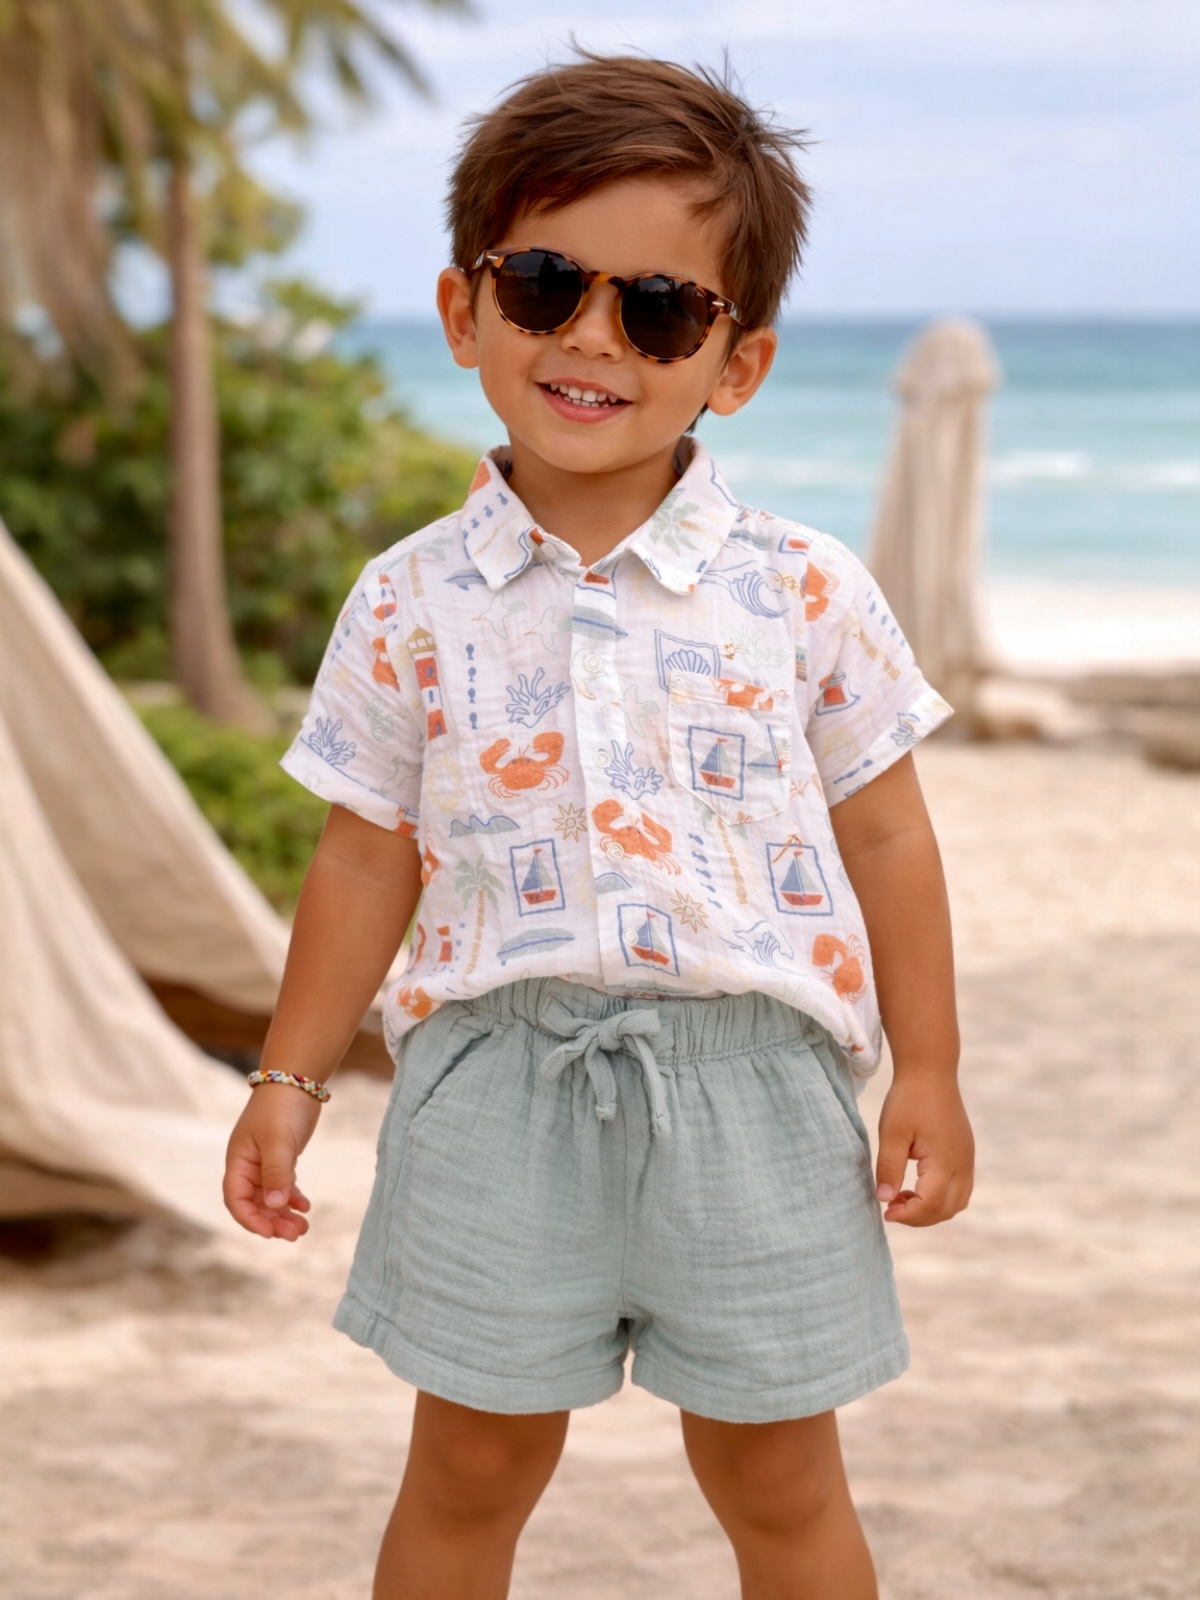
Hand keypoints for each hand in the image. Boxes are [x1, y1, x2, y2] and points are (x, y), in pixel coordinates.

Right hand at [223, 1085, 322, 1240]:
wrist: (296, 1080)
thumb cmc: (281, 1107)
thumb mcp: (278, 1141)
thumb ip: (277, 1173)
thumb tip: (276, 1206)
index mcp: (238, 1161)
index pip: (236, 1200)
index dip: (250, 1219)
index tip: (270, 1232)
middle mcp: (248, 1165)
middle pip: (254, 1204)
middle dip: (272, 1222)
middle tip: (295, 1234)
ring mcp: (264, 1163)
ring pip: (270, 1199)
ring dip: (284, 1215)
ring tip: (303, 1227)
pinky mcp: (281, 1158)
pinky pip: (283, 1187)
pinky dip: (293, 1199)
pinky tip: (305, 1207)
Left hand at [875, 1071, 973, 1226]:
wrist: (931, 1071)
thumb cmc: (909, 1100)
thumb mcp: (892, 1133)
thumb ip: (889, 1168)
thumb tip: (884, 1199)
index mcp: (944, 1160)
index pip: (931, 1204)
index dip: (908, 1215)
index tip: (885, 1212)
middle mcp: (963, 1164)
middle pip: (947, 1210)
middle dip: (919, 1217)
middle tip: (891, 1206)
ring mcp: (967, 1159)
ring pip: (957, 1202)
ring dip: (931, 1209)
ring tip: (903, 1196)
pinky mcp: (966, 1154)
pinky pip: (960, 1189)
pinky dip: (941, 1197)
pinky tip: (916, 1186)